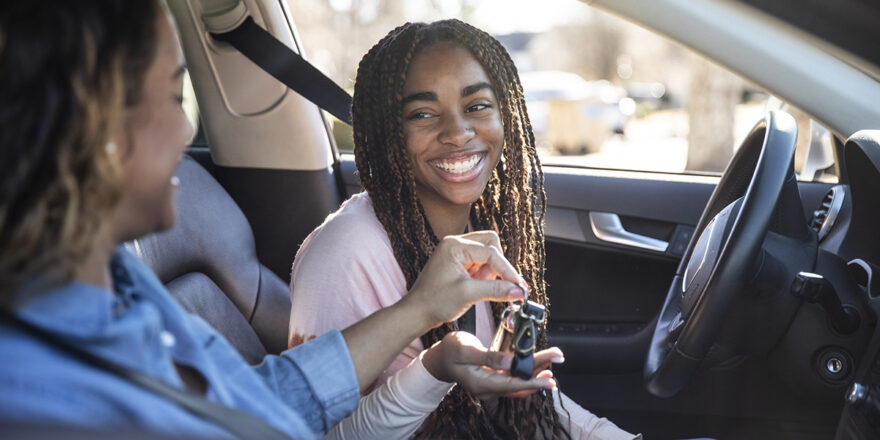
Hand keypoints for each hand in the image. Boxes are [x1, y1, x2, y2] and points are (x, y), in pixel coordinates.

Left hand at [405, 231, 527, 326]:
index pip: (491, 252)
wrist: (416, 313)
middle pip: (491, 244)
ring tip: (481, 287)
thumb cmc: (435, 302)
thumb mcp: (468, 294)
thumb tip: (519, 291)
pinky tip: (477, 287)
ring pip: (487, 252)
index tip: (519, 286)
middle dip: (499, 265)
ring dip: (491, 270)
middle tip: (500, 284)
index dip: (507, 270)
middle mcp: (455, 243)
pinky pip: (479, 262)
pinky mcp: (457, 262)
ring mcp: (455, 252)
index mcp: (454, 245)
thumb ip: (496, 290)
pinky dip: (484, 274)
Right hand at [421, 332, 562, 399]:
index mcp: (481, 383)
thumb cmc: (449, 351)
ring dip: (537, 369)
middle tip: (558, 356)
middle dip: (540, 370)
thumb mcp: (465, 349)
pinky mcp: (493, 379)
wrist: (439, 359)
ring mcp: (491, 385)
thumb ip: (488, 356)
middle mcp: (488, 389)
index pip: (512, 384)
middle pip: (519, 382)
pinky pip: (514, 378)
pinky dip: (527, 371)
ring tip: (553, 358)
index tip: (550, 379)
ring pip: (519, 380)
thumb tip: (510, 362)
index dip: (532, 382)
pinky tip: (539, 366)